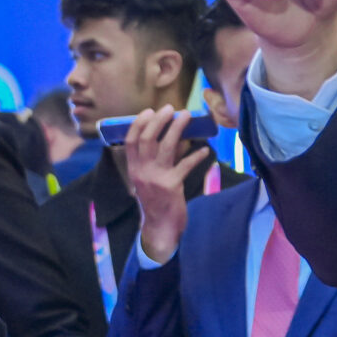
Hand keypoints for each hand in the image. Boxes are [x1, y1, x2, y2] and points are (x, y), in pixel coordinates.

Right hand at [126, 105, 209, 262]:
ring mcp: (155, 178)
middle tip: (171, 108)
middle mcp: (141, 171)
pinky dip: (196, 156)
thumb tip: (176, 138)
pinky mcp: (171, 186)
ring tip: (187, 116)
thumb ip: (157, 161)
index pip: (130, 141)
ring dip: (177, 129)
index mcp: (133, 169)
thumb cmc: (157, 201)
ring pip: (165, 147)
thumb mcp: (149, 180)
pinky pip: (185, 165)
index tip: (149, 111)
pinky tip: (205, 150)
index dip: (139, 124)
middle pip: (147, 139)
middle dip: (159, 121)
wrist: (160, 228)